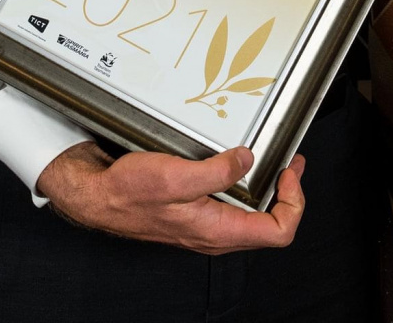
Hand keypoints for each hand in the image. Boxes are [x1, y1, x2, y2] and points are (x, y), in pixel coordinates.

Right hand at [37, 141, 305, 253]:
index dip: (293, 202)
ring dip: (269, 188)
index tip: (289, 173)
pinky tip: (241, 161)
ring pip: (253, 214)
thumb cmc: (129, 192)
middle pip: (270, 224)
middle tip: (292, 164)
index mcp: (217, 230)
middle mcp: (216, 232)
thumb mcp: (175, 177)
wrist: (98, 195)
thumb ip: (215, 172)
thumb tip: (247, 160)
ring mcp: (207, 223)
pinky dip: (247, 183)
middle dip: (288, 192)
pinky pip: (234, 204)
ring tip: (276, 161)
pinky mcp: (197, 211)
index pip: (277, 232)